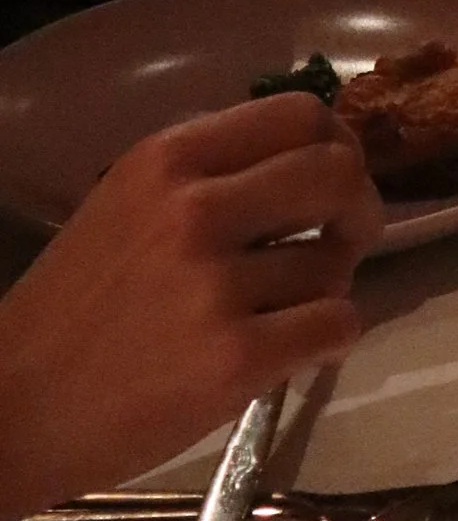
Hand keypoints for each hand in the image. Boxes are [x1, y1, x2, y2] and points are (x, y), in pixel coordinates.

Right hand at [0, 96, 381, 520]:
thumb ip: (209, 178)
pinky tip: (294, 351)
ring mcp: (215, 285)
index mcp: (167, 160)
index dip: (337, 143)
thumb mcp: (126, 206)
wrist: (14, 407)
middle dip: (360, 206)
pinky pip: (337, 325)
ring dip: (329, 288)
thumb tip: (311, 164)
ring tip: (284, 312)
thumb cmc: (71, 310)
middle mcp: (195, 209)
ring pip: (336, 262)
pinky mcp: (234, 359)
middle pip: (336, 172)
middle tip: (346, 240)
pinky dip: (332, 338)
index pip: (299, 113)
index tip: (337, 177)